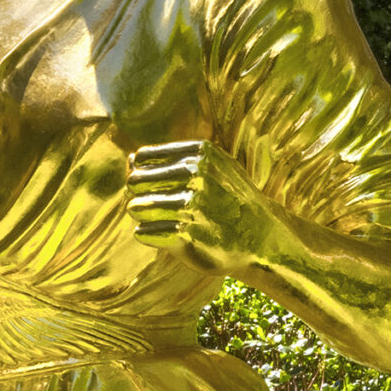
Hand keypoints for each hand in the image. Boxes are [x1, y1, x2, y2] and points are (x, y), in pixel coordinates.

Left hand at [126, 140, 271, 272]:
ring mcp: (191, 205)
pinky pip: (144, 232)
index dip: (140, 173)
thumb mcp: (212, 170)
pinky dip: (146, 234)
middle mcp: (195, 176)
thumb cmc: (230, 200)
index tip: (149, 184)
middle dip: (136, 194)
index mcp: (200, 153)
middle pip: (137, 181)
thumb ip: (172, 162)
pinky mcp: (186, 235)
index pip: (143, 158)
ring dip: (140, 215)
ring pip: (137, 207)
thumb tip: (130, 158)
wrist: (261, 237)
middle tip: (145, 204)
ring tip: (151, 219)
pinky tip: (156, 234)